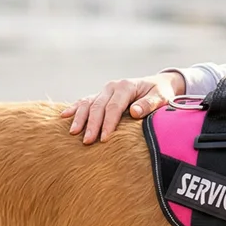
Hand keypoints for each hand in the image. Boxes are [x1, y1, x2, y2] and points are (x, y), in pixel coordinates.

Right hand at [60, 71, 185, 142]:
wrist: (158, 84)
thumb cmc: (161, 93)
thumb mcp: (161, 97)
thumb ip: (149, 104)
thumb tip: (134, 112)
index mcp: (126, 86)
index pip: (114, 107)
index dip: (108, 123)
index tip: (104, 138)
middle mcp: (112, 87)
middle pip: (98, 107)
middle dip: (92, 124)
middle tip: (87, 142)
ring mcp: (104, 90)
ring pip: (88, 103)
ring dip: (80, 118)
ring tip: (73, 133)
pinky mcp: (100, 95)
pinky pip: (85, 101)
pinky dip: (74, 108)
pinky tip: (64, 116)